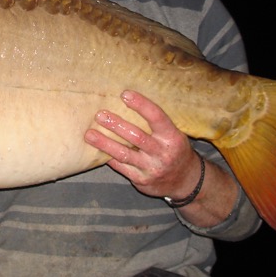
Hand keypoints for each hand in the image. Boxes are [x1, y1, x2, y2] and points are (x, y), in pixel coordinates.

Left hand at [84, 89, 202, 200]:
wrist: (186, 182)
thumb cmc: (174, 150)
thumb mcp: (173, 135)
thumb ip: (156, 124)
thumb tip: (128, 101)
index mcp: (172, 137)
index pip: (157, 117)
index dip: (141, 105)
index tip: (125, 94)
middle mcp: (162, 153)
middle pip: (137, 137)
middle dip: (116, 125)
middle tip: (99, 115)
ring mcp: (151, 168)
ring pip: (124, 154)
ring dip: (105, 144)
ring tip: (89, 135)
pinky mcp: (141, 180)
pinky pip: (121, 167)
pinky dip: (108, 158)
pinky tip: (96, 150)